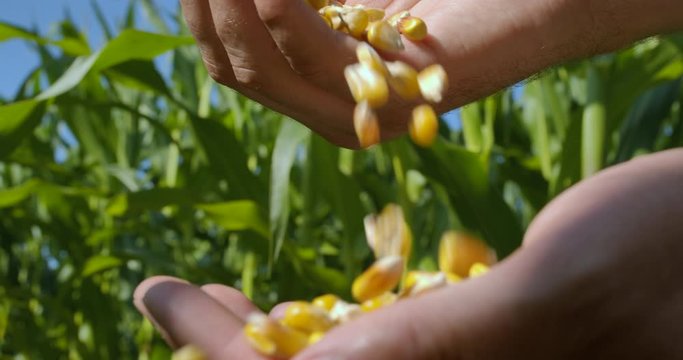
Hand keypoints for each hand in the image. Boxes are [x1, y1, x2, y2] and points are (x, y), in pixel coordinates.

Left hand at [135, 148, 682, 358]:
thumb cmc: (676, 249)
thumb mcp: (570, 286)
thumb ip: (446, 342)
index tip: (164, 298)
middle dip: (230, 355)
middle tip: (167, 297)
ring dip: (266, 344)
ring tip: (206, 299)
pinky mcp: (473, 359)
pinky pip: (377, 359)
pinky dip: (320, 332)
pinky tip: (286, 310)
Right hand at [179, 0, 682, 147]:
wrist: (530, 9)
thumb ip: (298, 4)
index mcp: (319, 92)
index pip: (231, 63)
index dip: (202, 15)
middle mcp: (333, 116)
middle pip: (235, 69)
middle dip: (207, 10)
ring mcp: (362, 116)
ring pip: (261, 67)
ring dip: (234, 7)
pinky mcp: (393, 100)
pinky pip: (314, 54)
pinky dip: (284, 8)